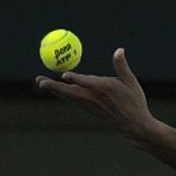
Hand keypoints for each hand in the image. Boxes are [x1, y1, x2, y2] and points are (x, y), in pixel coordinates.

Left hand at [35, 48, 157, 138]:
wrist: (133, 125)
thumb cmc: (135, 102)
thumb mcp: (131, 82)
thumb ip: (121, 66)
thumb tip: (119, 50)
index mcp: (104, 88)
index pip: (87, 82)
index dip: (75, 78)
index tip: (65, 75)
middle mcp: (94, 97)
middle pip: (70, 91)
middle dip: (54, 86)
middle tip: (40, 81)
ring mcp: (89, 104)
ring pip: (68, 96)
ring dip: (54, 89)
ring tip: (41, 82)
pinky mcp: (88, 109)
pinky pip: (72, 99)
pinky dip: (63, 94)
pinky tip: (56, 89)